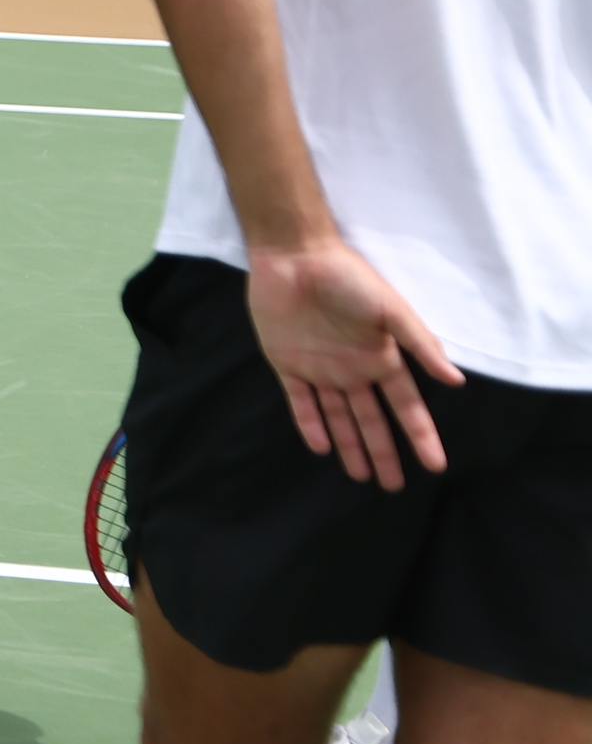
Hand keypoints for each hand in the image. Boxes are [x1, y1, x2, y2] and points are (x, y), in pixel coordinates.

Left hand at [247, 233, 462, 488]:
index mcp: (382, 358)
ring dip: (350, 446)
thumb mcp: (391, 309)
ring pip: (338, 418)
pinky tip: (322, 449)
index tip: (435, 466)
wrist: (294, 257)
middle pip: (372, 420)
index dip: (420, 436)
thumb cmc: (348, 277)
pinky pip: (300, 403)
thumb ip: (420, 345)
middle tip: (394, 487)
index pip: (406, 407)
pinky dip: (310, 425)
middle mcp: (354, 370)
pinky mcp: (287, 364)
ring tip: (362, 477)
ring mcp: (320, 369)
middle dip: (384, 452)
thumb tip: (456, 381)